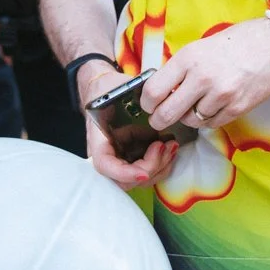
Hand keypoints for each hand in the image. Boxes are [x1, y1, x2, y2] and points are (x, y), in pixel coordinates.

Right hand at [82, 75, 178, 189]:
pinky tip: (170, 148)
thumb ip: (130, 98)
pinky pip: (148, 171)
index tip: (144, 172)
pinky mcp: (133, 158)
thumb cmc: (107, 90)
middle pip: (126, 179)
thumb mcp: (115, 90)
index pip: (105, 166)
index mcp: (98, 140)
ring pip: (140, 179)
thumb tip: (152, 102)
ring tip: (172, 145)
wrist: (104, 92)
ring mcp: (120, 159)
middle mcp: (108, 155)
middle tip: (164, 146)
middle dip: (150, 167)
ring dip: (160, 166)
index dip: (125, 173)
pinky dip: (162, 163)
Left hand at [143, 21, 269, 133]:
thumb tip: (159, 89)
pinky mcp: (236, 108)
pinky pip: (211, 123)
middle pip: (167, 113)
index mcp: (188, 58)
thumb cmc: (236, 43)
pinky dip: (208, 119)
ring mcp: (220, 95)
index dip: (147, 102)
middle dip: (159, 120)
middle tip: (158, 120)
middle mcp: (201, 78)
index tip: (148, 104)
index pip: (153, 90)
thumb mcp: (200, 47)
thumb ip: (180, 68)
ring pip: (190, 120)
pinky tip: (212, 106)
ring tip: (194, 105)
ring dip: (188, 117)